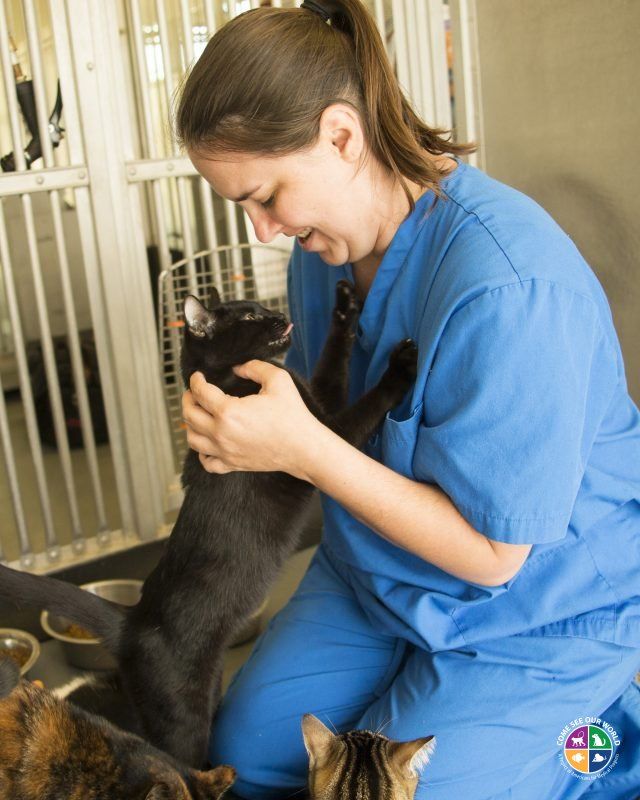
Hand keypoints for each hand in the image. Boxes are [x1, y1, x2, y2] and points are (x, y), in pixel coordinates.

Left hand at [182, 361, 320, 477]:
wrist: (304, 448)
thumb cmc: (292, 416)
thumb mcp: (278, 380)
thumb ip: (254, 367)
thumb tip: (238, 369)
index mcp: (228, 411)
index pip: (200, 392)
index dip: (195, 380)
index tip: (198, 376)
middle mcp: (221, 433)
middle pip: (189, 415)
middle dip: (188, 399)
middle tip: (194, 392)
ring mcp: (225, 451)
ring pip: (192, 439)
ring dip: (190, 424)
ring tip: (198, 414)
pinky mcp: (232, 464)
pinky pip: (206, 462)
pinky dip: (201, 453)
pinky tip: (207, 443)